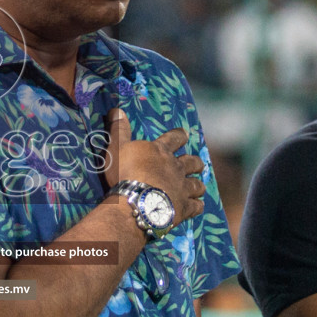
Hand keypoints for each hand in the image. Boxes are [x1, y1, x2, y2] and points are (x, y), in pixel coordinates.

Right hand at [106, 109, 205, 225]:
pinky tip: (198, 207)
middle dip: (195, 162)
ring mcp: (182, 188)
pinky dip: (197, 206)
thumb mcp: (117, 148)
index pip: (174, 138)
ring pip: (197, 185)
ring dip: (198, 185)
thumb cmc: (125, 173)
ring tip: (199, 187)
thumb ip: (119, 130)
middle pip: (192, 162)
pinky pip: (196, 206)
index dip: (179, 135)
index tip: (184, 134)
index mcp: (161, 151)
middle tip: (198, 163)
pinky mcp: (184, 207)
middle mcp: (176, 168)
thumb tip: (116, 109)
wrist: (136, 202)